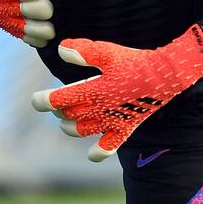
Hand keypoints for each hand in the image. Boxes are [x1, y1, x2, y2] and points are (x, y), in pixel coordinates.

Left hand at [31, 23, 202, 160]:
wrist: (167, 75)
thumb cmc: (137, 61)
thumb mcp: (109, 52)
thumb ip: (85, 52)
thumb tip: (62, 49)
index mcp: (95, 90)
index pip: (61, 99)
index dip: (45, 101)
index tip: (36, 100)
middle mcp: (101, 109)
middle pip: (69, 114)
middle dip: (58, 109)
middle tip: (56, 102)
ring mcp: (113, 121)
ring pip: (82, 130)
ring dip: (70, 127)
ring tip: (67, 120)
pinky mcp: (126, 127)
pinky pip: (110, 146)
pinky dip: (100, 152)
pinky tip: (91, 154)